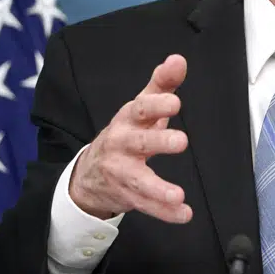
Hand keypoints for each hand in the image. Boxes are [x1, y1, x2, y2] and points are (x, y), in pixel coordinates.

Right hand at [68, 55, 191, 223]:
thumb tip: (178, 59)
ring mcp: (122, 173)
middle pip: (140, 143)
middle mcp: (122, 145)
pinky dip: (165, 212)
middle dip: (158, 142)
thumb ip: (162, 84)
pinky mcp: (128, 196)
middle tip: (182, 141)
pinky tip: (184, 214)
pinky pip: (147, 206)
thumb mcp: (141, 108)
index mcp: (128, 120)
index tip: (175, 101)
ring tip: (177, 195)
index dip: (157, 105)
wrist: (90, 174)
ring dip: (159, 189)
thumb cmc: (127, 132)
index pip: (140, 109)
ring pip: (140, 181)